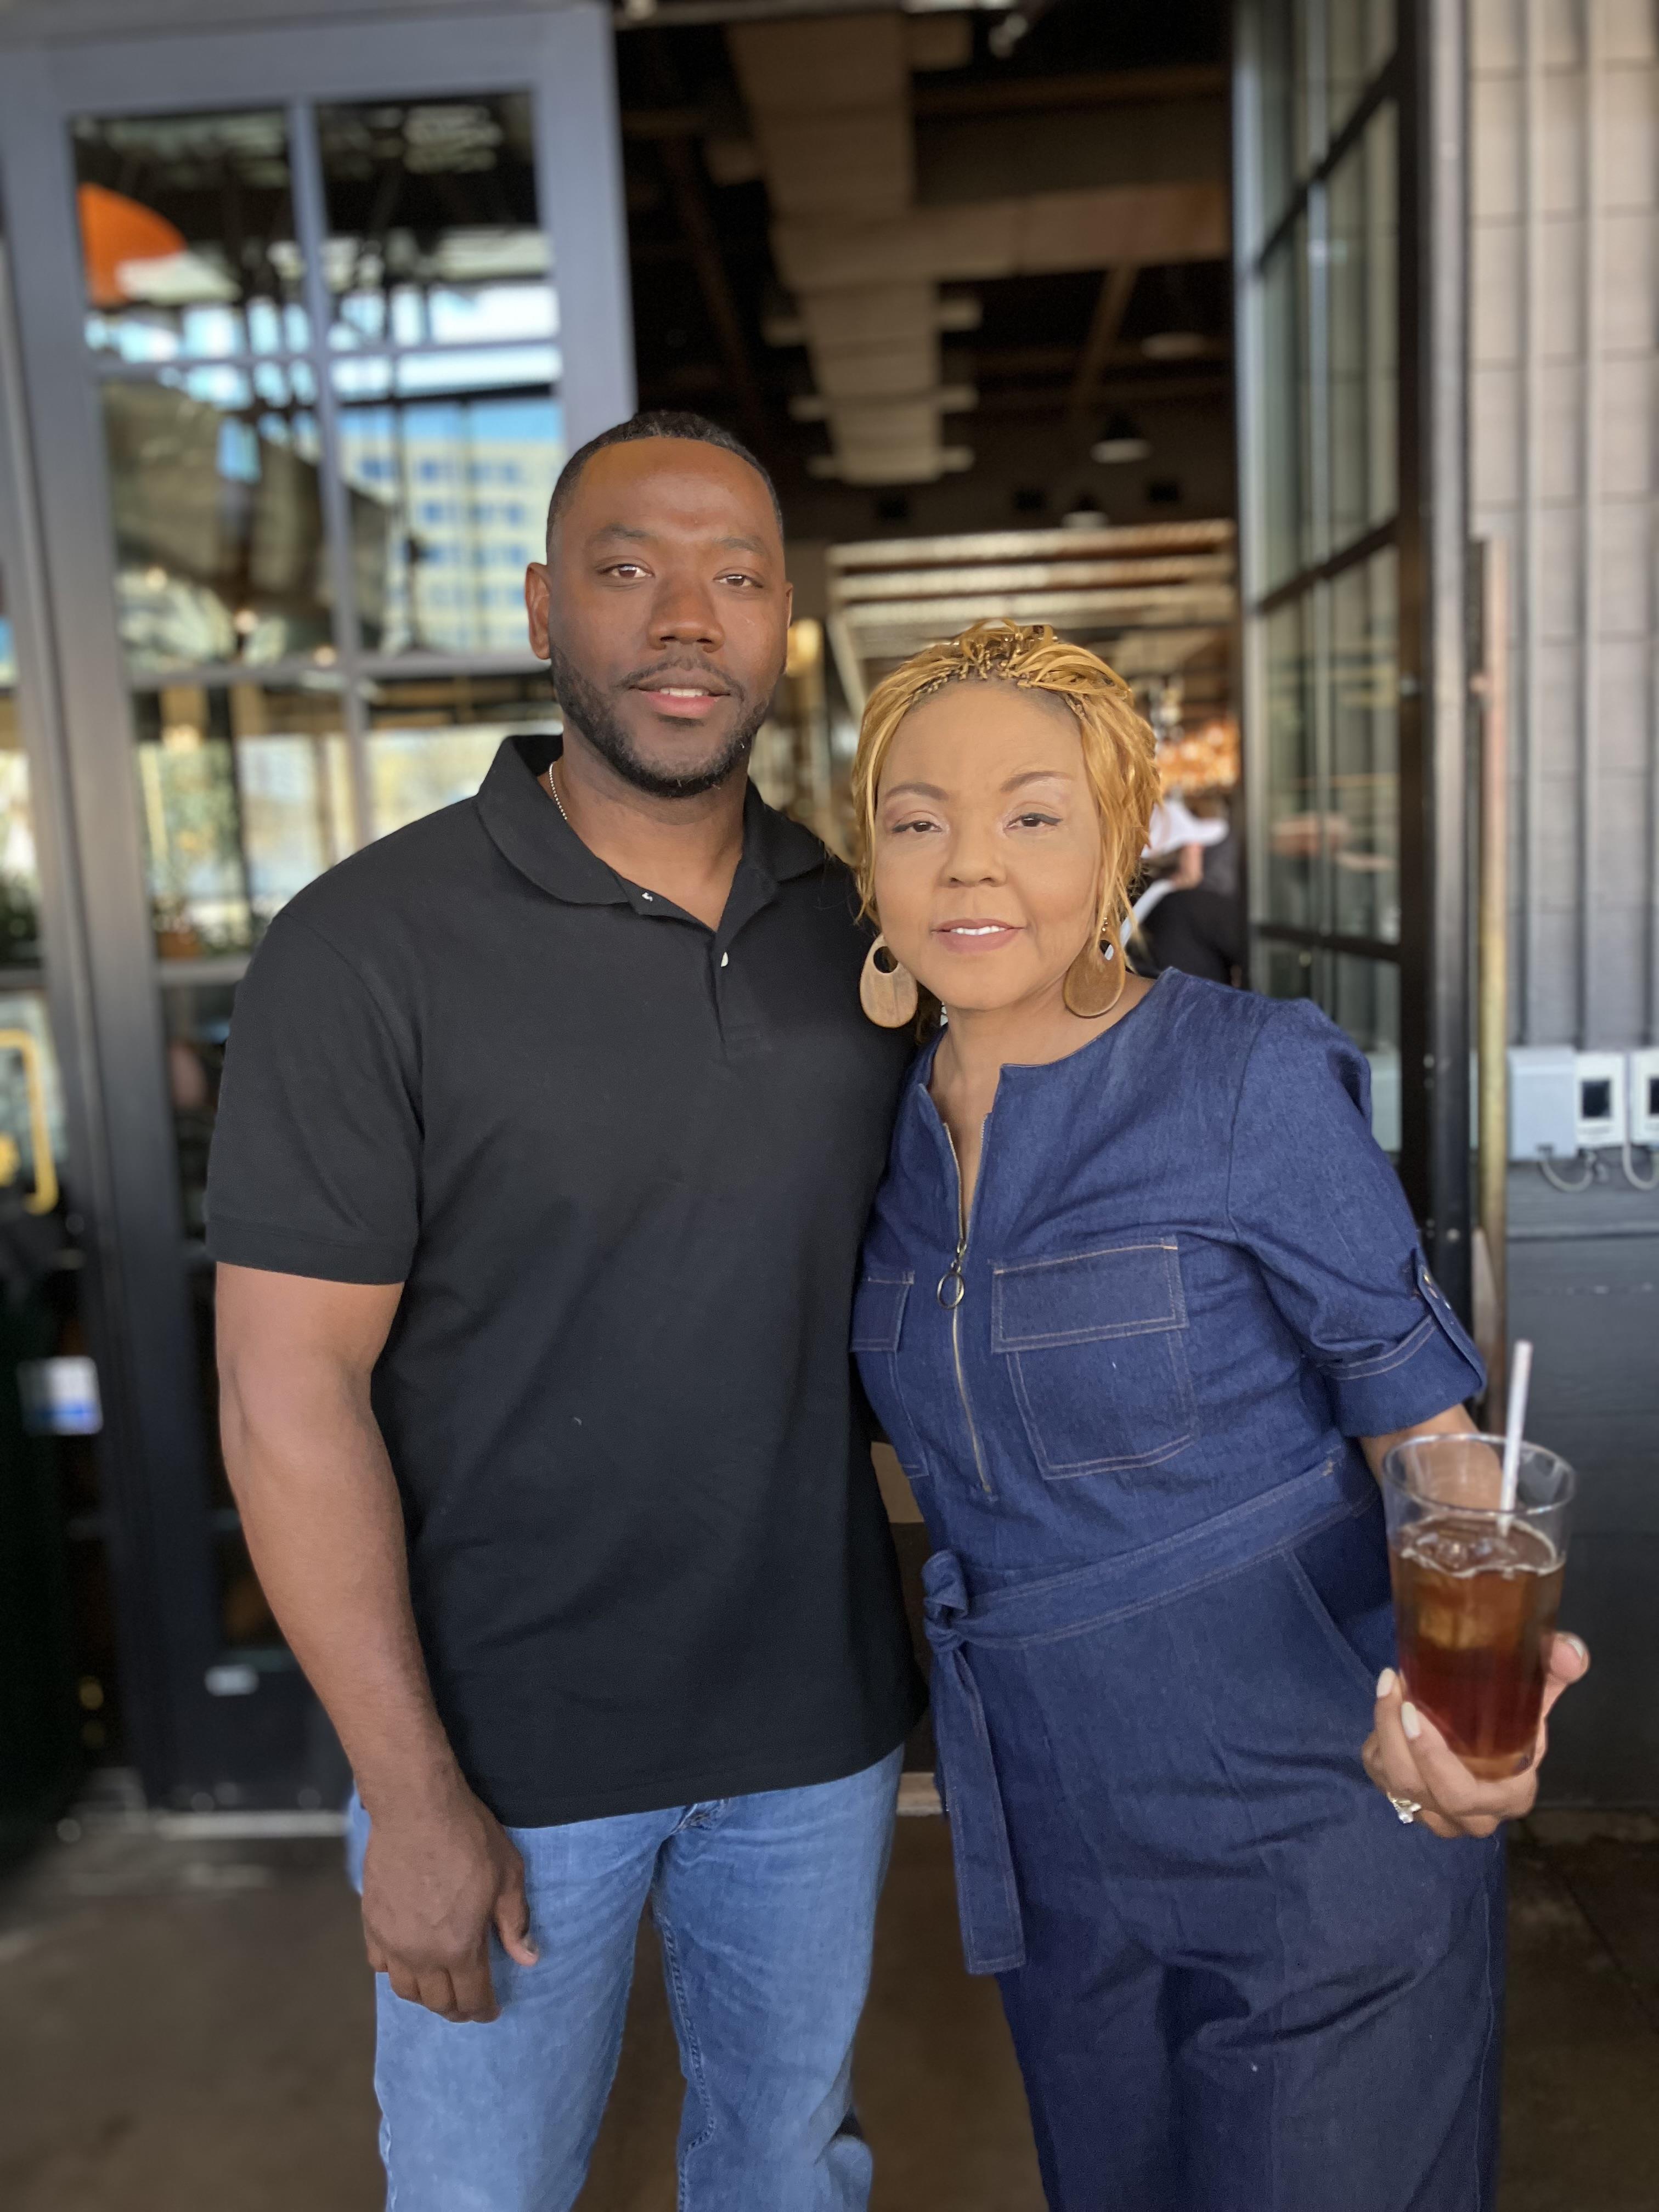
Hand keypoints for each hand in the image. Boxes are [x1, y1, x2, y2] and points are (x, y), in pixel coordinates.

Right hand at [361, 1779, 537, 2021]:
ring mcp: (392, 1941)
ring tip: (440, 1988)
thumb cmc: (468, 1838)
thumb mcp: (508, 1876)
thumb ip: (515, 1922)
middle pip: (438, 2001)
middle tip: (469, 2003)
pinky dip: (396, 1971)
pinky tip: (408, 1961)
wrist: (417, 1808)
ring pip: (406, 1989)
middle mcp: (422, 1954)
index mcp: (460, 1947)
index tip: (491, 2011)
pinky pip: (380, 1964)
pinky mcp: (371, 1922)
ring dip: (426, 1996)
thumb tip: (528, 1959)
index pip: (472, 1997)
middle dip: (457, 2009)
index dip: (484, 2009)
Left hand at [1361, 1633, 1589, 1837]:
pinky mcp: (1402, 1798)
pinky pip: (1380, 1773)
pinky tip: (1387, 1706)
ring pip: (1396, 1782)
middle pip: (1423, 1790)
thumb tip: (1571, 1651)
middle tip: (1398, 1690)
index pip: (1467, 1794)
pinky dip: (1377, 1737)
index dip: (1435, 1759)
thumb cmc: (1512, 1719)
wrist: (1486, 1733)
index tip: (1417, 1710)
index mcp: (1509, 1796)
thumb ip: (1554, 1672)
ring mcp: (1435, 1813)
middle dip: (1402, 1739)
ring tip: (1390, 1685)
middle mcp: (1470, 1815)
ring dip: (1385, 1730)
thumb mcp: (1535, 1696)